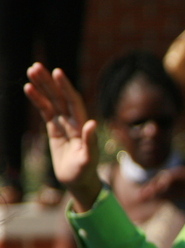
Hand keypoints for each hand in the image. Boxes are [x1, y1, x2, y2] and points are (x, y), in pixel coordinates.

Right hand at [24, 64, 100, 211]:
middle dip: (49, 82)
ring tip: (31, 71)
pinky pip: (45, 111)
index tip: (57, 72)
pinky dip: (38, 100)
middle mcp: (73, 121)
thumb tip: (92, 123)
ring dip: (42, 86)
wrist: (79, 182)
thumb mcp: (88, 159)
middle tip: (36, 66)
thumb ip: (90, 142)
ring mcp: (63, 124)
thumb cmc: (85, 172)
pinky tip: (29, 88)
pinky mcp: (54, 129)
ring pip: (51, 101)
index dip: (66, 87)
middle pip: (60, 97)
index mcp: (82, 125)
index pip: (73, 102)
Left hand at [138, 165, 184, 202]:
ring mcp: (175, 172)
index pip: (156, 184)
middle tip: (140, 196)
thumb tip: (156, 199)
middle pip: (156, 180)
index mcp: (169, 179)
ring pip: (161, 178)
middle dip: (148, 188)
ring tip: (147, 193)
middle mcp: (170, 174)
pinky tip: (160, 188)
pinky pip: (170, 177)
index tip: (141, 197)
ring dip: (154, 186)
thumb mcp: (179, 193)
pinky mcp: (181, 172)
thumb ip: (168, 195)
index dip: (148, 190)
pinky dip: (164, 182)